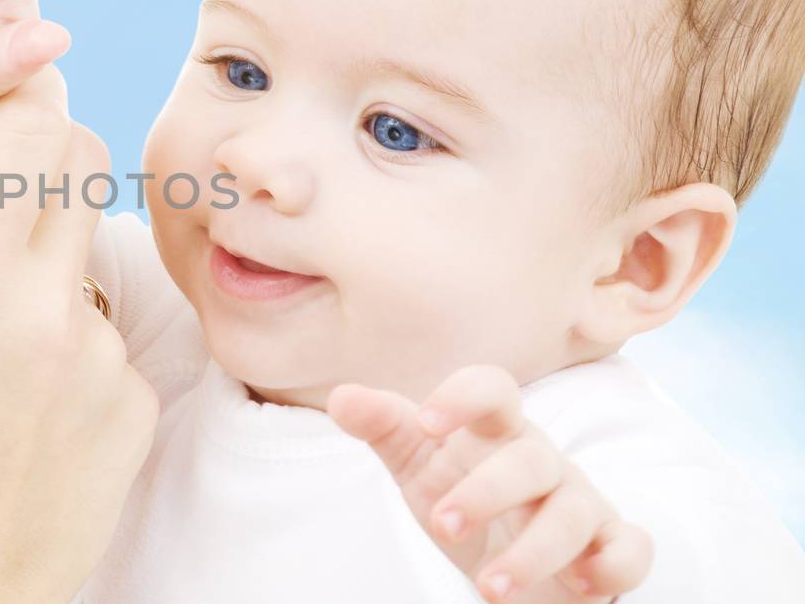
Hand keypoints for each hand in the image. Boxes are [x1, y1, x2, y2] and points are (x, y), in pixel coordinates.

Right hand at [0, 66, 157, 603]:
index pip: (30, 131)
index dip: (16, 97)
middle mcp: (44, 315)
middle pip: (83, 163)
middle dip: (41, 153)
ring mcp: (101, 363)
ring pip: (91, 251)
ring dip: (48, 259)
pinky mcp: (136, 408)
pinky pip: (108, 332)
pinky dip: (70, 340)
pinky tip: (25, 400)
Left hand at [328, 366, 652, 602]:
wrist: (507, 558)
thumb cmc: (462, 495)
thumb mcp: (417, 465)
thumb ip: (384, 428)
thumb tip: (342, 397)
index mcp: (495, 431)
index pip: (493, 388)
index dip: (463, 397)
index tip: (426, 423)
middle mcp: (542, 460)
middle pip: (529, 460)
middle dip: (486, 493)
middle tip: (442, 527)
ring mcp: (580, 500)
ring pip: (573, 512)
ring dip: (533, 552)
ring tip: (488, 587)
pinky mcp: (610, 544)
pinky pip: (630, 547)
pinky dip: (614, 565)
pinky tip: (581, 584)